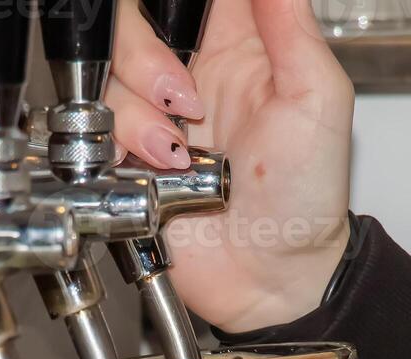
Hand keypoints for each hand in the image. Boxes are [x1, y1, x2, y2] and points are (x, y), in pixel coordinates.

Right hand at [108, 0, 353, 331]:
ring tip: (176, 154)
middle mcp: (186, 72)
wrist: (273, 278)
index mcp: (235, 42)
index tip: (186, 27)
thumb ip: (290, 25)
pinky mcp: (124, 155)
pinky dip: (117, 147)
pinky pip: (91, 127)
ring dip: (137, 113)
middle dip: (144, 56)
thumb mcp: (318, 100)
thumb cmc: (305, 199)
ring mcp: (152, 114)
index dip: (172, 2)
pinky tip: (153, 171)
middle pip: (131, 24)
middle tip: (183, 101)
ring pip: (107, 74)